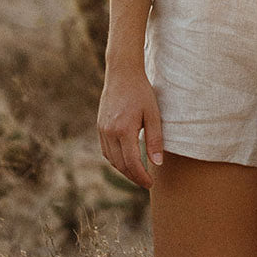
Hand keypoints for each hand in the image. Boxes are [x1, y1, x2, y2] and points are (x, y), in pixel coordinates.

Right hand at [97, 68, 162, 188]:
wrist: (122, 73)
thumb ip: (155, 139)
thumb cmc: (141, 91)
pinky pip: (106, 150)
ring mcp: (102, 129)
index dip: (141, 177)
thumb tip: (157, 163)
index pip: (131, 163)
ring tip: (138, 173)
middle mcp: (109, 132)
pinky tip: (126, 159)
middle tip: (146, 182)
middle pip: (120, 164)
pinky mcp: (100, 126)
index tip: (151, 183)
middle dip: (133, 176)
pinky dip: (115, 159)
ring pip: (111, 159)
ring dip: (124, 169)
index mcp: (124, 130)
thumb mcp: (153, 114)